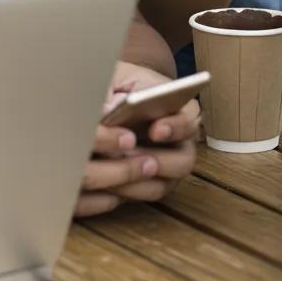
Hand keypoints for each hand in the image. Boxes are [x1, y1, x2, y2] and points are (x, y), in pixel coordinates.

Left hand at [74, 61, 198, 216]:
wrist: (114, 98)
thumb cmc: (120, 86)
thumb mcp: (119, 79)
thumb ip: (115, 93)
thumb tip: (107, 112)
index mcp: (181, 112)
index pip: (189, 123)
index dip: (176, 128)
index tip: (156, 129)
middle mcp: (178, 146)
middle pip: (182, 163)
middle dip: (159, 162)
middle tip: (131, 157)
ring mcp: (161, 171)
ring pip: (156, 188)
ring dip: (132, 183)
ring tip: (106, 173)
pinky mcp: (137, 188)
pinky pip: (131, 201)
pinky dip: (111, 196)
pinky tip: (92, 185)